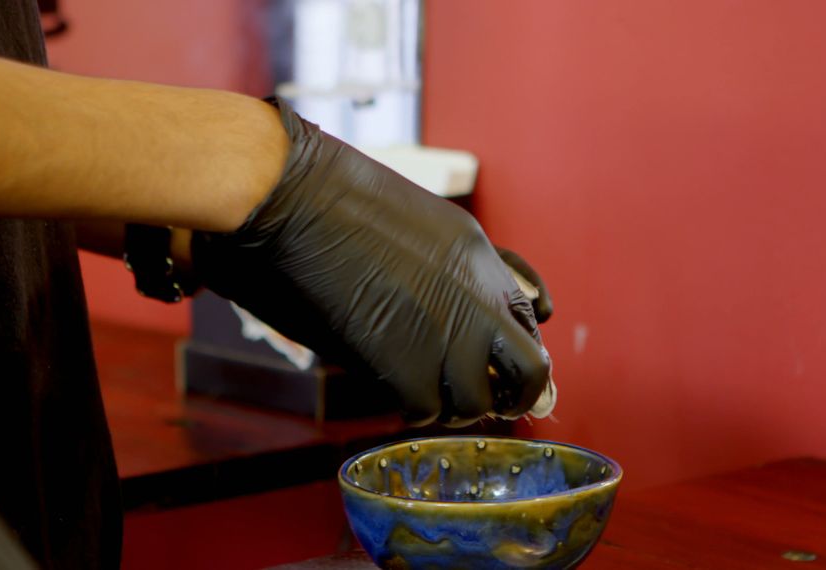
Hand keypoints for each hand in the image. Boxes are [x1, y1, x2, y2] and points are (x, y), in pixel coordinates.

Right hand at [191, 98, 550, 425]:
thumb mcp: (419, 219)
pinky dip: (410, 408)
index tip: (499, 364)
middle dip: (514, 395)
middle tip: (486, 398)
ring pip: (476, 403)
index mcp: (479, 257)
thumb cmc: (337, 200)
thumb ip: (452, 266)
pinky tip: (391, 386)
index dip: (517, 349)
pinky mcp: (405, 364)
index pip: (531, 320)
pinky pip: (426, 410)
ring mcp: (446, 334)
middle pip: (531, 372)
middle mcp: (476, 298)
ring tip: (424, 389)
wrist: (294, 196)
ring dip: (452, 405)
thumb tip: (472, 307)